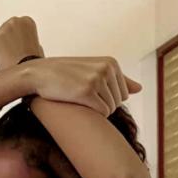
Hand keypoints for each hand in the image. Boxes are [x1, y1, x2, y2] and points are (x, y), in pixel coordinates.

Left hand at [0, 16, 44, 70]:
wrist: (27, 74)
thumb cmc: (32, 63)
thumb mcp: (36, 45)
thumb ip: (25, 38)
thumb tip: (19, 41)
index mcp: (26, 21)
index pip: (12, 28)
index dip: (14, 41)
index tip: (17, 49)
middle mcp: (13, 22)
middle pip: (1, 33)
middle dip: (3, 44)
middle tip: (10, 56)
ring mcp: (1, 31)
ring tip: (7, 60)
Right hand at [21, 57, 141, 115]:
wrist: (38, 73)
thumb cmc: (65, 74)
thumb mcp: (93, 71)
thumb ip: (119, 79)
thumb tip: (140, 89)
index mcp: (111, 63)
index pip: (124, 93)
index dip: (108, 99)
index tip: (90, 93)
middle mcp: (106, 69)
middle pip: (119, 101)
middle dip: (104, 105)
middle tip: (83, 98)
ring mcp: (97, 79)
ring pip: (111, 109)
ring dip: (97, 111)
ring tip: (79, 100)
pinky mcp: (87, 91)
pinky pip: (102, 112)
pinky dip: (93, 115)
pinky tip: (79, 106)